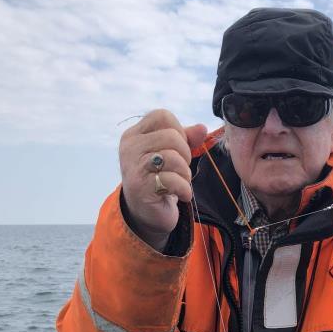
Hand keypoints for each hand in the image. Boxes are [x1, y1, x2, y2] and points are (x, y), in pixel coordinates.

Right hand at [119, 109, 207, 249]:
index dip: (179, 131)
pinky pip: (173, 180)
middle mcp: (130, 148)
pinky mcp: (141, 188)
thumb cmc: (159, 180)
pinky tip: (182, 195)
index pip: (162, 116)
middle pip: (171, 136)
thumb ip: (186, 139)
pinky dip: (184, 189)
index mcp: (134, 135)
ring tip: (180, 183)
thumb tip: (202, 128)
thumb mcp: (172, 155)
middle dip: (185, 155)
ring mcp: (133, 167)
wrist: (146, 215)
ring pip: (173, 157)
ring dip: (185, 173)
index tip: (178, 150)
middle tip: (181, 170)